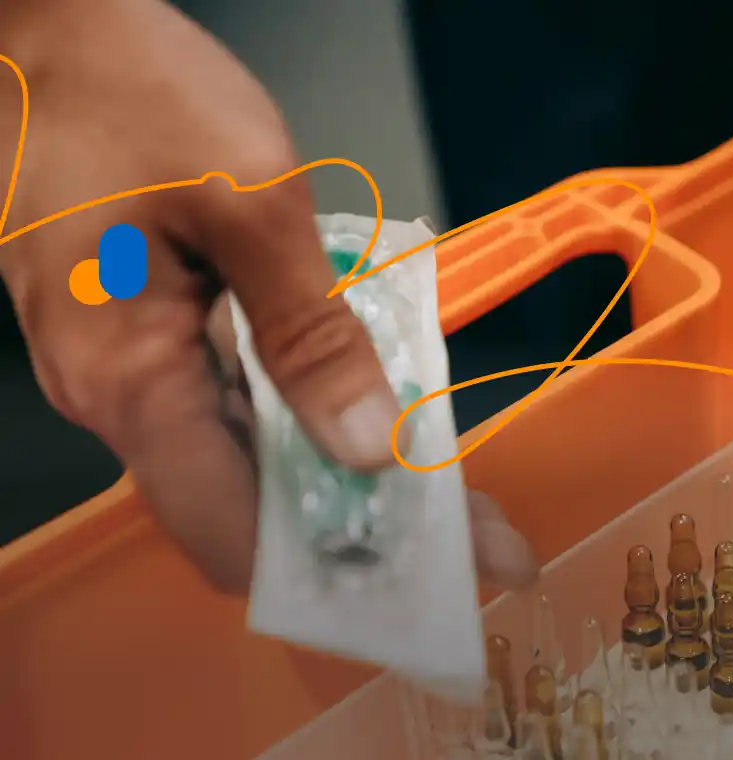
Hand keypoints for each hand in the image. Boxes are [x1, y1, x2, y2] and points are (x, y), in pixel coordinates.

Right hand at [0, 0, 537, 592]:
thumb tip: (363, 445)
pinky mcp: (141, 337)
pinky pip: (228, 407)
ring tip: (441, 496)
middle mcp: (112, 395)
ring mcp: (122, 369)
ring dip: (335, 479)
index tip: (437, 575)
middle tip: (467, 538)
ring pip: (239, 459)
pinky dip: (302, 424)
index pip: (230, 525)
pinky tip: (370, 420)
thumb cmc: (141, 93)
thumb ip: (311, 332)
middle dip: (356, 529)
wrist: (56, 28)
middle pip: (242, 504)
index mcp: (122, 377)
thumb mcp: (251, 202)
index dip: (335, 564)